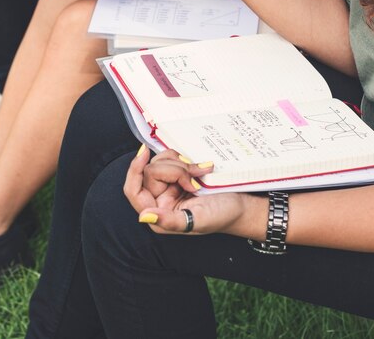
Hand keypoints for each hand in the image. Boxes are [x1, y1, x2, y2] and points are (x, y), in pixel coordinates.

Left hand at [124, 146, 249, 235]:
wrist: (239, 205)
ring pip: (160, 162)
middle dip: (175, 170)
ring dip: (182, 164)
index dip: (135, 170)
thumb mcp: (197, 221)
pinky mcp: (177, 175)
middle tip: (195, 179)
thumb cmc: (221, 216)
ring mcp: (168, 186)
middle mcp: (159, 200)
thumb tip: (144, 216)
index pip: (134, 191)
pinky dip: (186, 159)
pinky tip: (201, 169)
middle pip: (151, 172)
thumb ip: (170, 221)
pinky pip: (171, 158)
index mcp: (158, 215)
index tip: (144, 153)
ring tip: (200, 174)